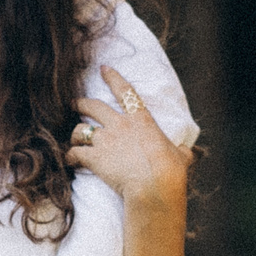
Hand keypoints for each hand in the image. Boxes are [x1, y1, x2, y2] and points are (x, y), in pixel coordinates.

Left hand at [69, 66, 189, 207]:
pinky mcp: (94, 157)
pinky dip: (69, 156)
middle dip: (80, 104)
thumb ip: (180, 151)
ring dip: (75, 135)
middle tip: (74, 104)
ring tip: (73, 140)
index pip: (125, 92)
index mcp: (141, 120)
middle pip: (93, 106)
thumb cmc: (170, 171)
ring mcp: (106, 140)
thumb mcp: (181, 156)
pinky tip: (68, 160)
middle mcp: (120, 125)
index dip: (113, 78)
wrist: (154, 186)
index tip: (103, 69)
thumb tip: (187, 152)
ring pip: (80, 130)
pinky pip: (74, 152)